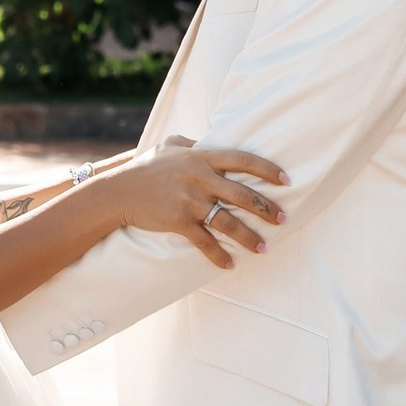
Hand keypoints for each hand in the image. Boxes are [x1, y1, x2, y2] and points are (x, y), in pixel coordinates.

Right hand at [120, 137, 288, 268]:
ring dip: (248, 237)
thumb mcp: (170, 145)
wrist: (119, 191)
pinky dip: (218, 255)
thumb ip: (193, 144)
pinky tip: (230, 265)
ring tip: (263, 248)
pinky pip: (204, 241)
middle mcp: (200, 178)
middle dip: (267, 208)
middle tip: (283, 219)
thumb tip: (209, 141)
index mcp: (202, 158)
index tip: (286, 180)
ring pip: (228, 221)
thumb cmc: (146, 167)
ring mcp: (189, 201)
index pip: (243, 160)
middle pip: (242, 194)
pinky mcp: (178, 221)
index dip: (268, 170)